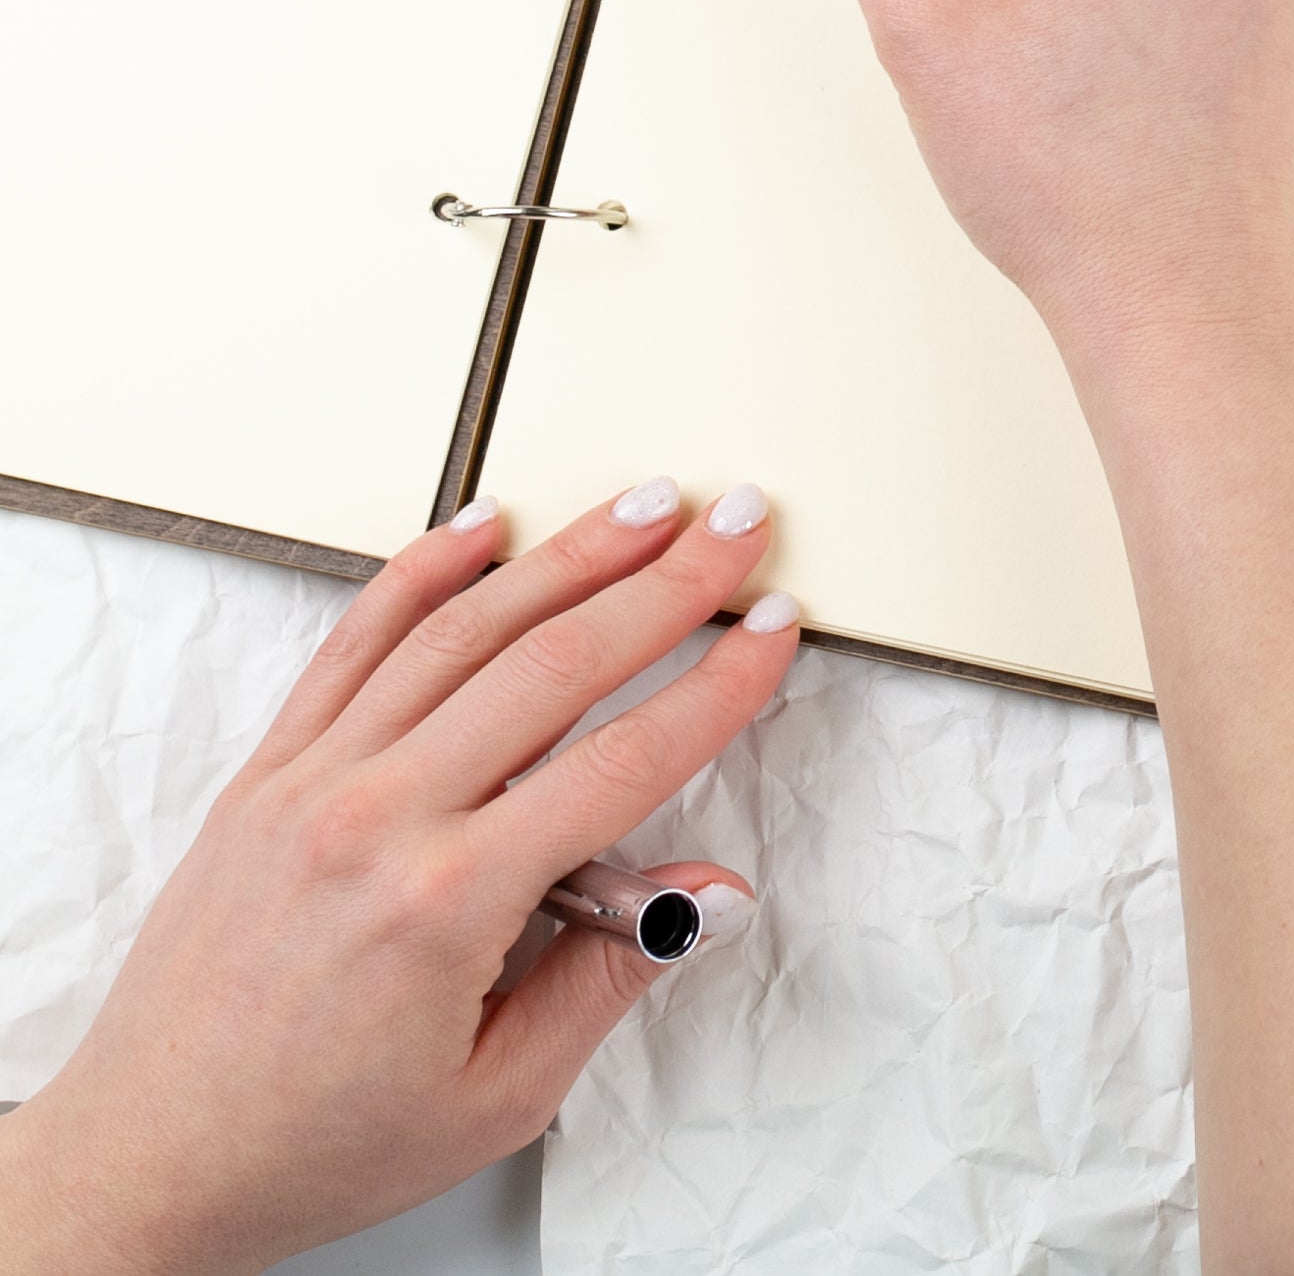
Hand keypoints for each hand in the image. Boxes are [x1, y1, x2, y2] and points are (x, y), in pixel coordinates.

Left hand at [0, 482, 797, 1275]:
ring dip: (569, 553)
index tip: (769, 634)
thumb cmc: (312, 1142)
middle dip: (667, 584)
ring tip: (646, 507)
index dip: (716, 687)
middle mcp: (376, 818)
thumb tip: (706, 894)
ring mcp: (314, 780)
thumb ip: (612, 978)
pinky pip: (355, 639)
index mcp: (445, 904)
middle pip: (556, 663)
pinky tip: (484, 524)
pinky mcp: (269, 769)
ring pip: (464, 627)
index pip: (622, 761)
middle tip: (735, 528)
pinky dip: (424, 569)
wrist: (150, 1160)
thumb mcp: (497, 1096)